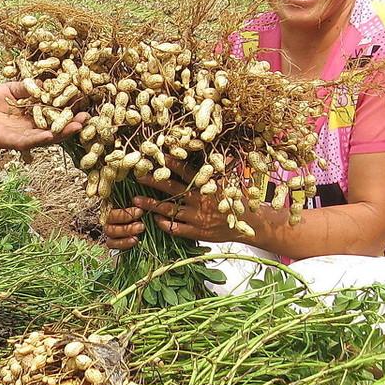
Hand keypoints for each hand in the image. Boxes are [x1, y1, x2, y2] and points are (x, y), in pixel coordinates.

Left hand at [114, 160, 246, 245]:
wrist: (249, 225)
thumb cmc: (233, 201)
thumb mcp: (226, 183)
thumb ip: (211, 172)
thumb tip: (204, 152)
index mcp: (206, 185)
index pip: (185, 171)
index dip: (171, 163)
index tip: (157, 155)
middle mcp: (199, 200)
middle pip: (172, 189)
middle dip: (153, 181)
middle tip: (137, 175)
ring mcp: (197, 217)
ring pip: (169, 210)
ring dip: (151, 205)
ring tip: (135, 200)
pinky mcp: (197, 232)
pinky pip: (175, 228)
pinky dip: (164, 223)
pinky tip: (155, 218)